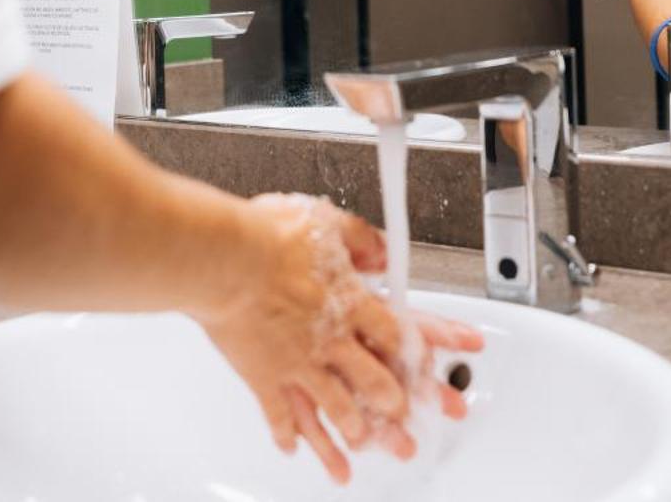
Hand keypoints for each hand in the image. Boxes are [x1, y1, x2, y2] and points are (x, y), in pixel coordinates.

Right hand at [195, 194, 484, 482]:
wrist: (226, 260)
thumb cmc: (269, 237)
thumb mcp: (327, 221)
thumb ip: (360, 238)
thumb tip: (383, 250)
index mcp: (350, 303)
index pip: (397, 333)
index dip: (425, 348)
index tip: (445, 360)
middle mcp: (330, 340)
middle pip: (372, 380)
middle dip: (393, 404)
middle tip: (405, 420)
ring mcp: (297, 363)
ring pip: (333, 405)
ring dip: (351, 429)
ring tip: (362, 446)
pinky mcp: (263, 376)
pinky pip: (279, 414)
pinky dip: (286, 434)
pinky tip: (290, 448)